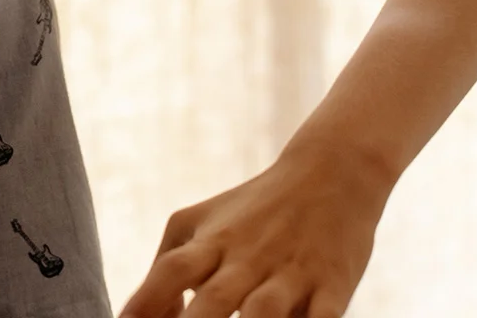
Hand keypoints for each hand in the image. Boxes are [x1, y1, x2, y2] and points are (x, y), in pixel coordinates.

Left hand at [118, 141, 390, 317]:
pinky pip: (323, 317)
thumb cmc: (253, 210)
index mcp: (212, 241)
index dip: (146, 301)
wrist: (329, 173)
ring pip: (265, 312)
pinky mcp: (333, 284)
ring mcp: (291, 272)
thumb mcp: (204, 222)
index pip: (172, 270)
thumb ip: (173, 262)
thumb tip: (142, 314)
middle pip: (215, 298)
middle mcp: (248, 257)